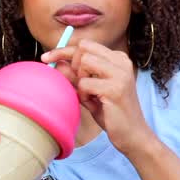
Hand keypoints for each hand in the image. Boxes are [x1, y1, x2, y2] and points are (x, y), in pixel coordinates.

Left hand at [42, 40, 154, 156]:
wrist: (132, 135)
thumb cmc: (111, 112)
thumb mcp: (91, 91)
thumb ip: (76, 76)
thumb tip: (56, 62)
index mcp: (118, 59)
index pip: (85, 44)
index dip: (63, 50)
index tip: (46, 58)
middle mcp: (121, 61)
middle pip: (83, 48)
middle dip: (71, 65)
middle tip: (76, 84)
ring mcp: (120, 73)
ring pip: (84, 62)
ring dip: (80, 81)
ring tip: (89, 95)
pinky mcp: (115, 88)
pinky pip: (85, 83)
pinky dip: (83, 95)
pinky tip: (94, 104)